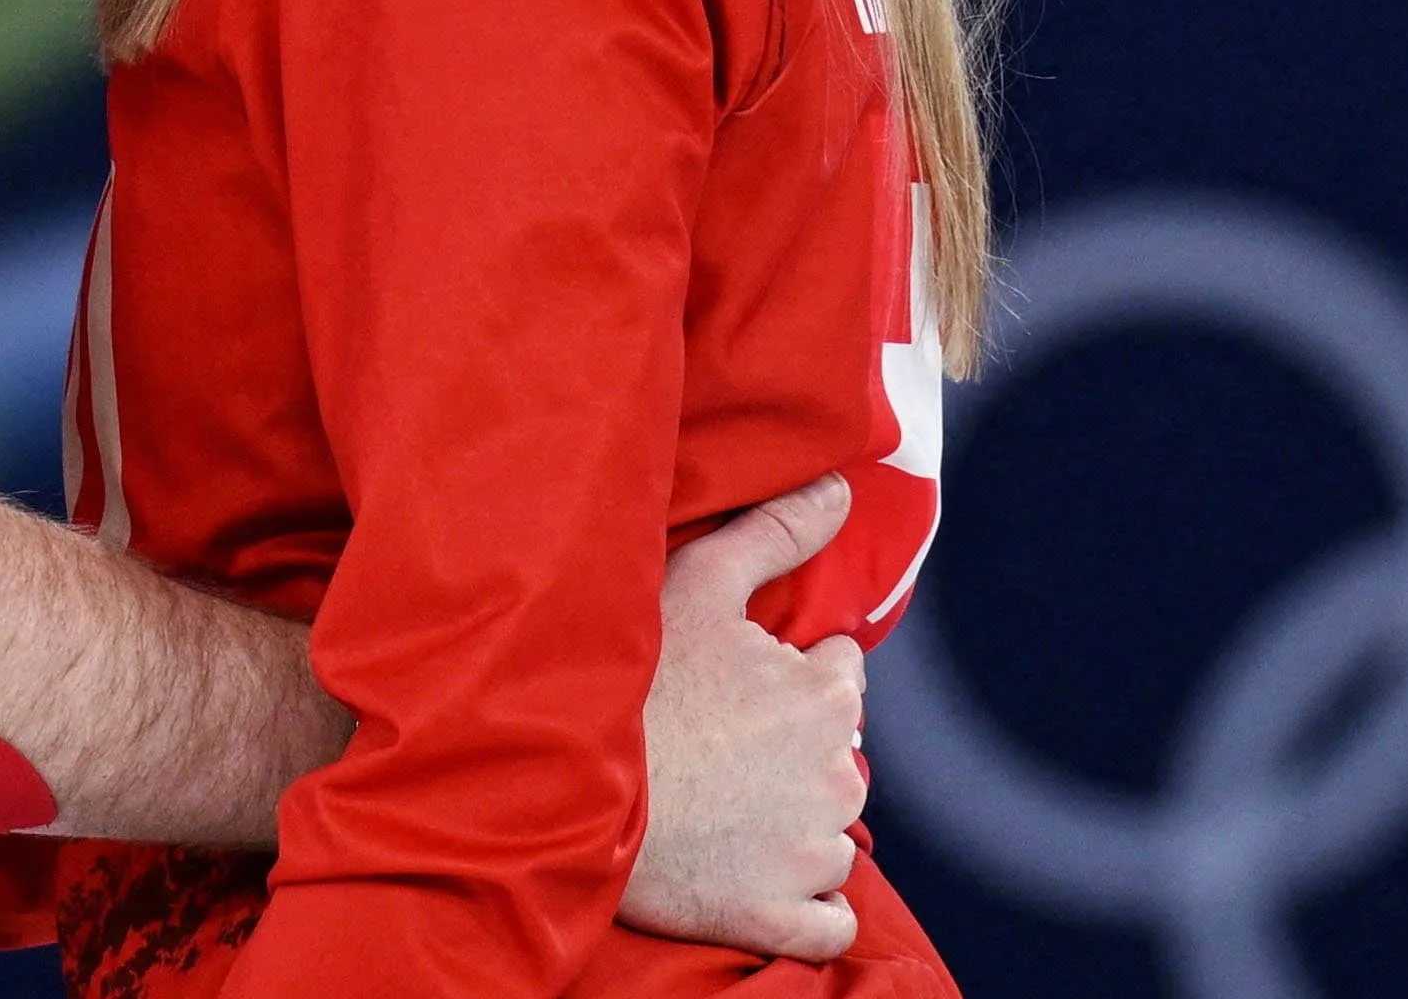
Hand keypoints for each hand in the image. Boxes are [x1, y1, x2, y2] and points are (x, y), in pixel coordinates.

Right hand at [622, 473, 871, 960]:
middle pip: (840, 753)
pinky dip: (807, 905)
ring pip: (835, 833)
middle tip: (724, 749)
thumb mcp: (698, 585)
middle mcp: (837, 773)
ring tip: (727, 809)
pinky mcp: (782, 916)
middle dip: (797, 750)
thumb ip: (778, 531)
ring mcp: (811, 851)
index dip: (792, 673)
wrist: (565, 795)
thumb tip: (842, 488)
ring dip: (799, 825)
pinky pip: (830, 919)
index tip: (741, 688)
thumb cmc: (633, 687)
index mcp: (825, 694)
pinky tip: (759, 877)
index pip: (842, 673)